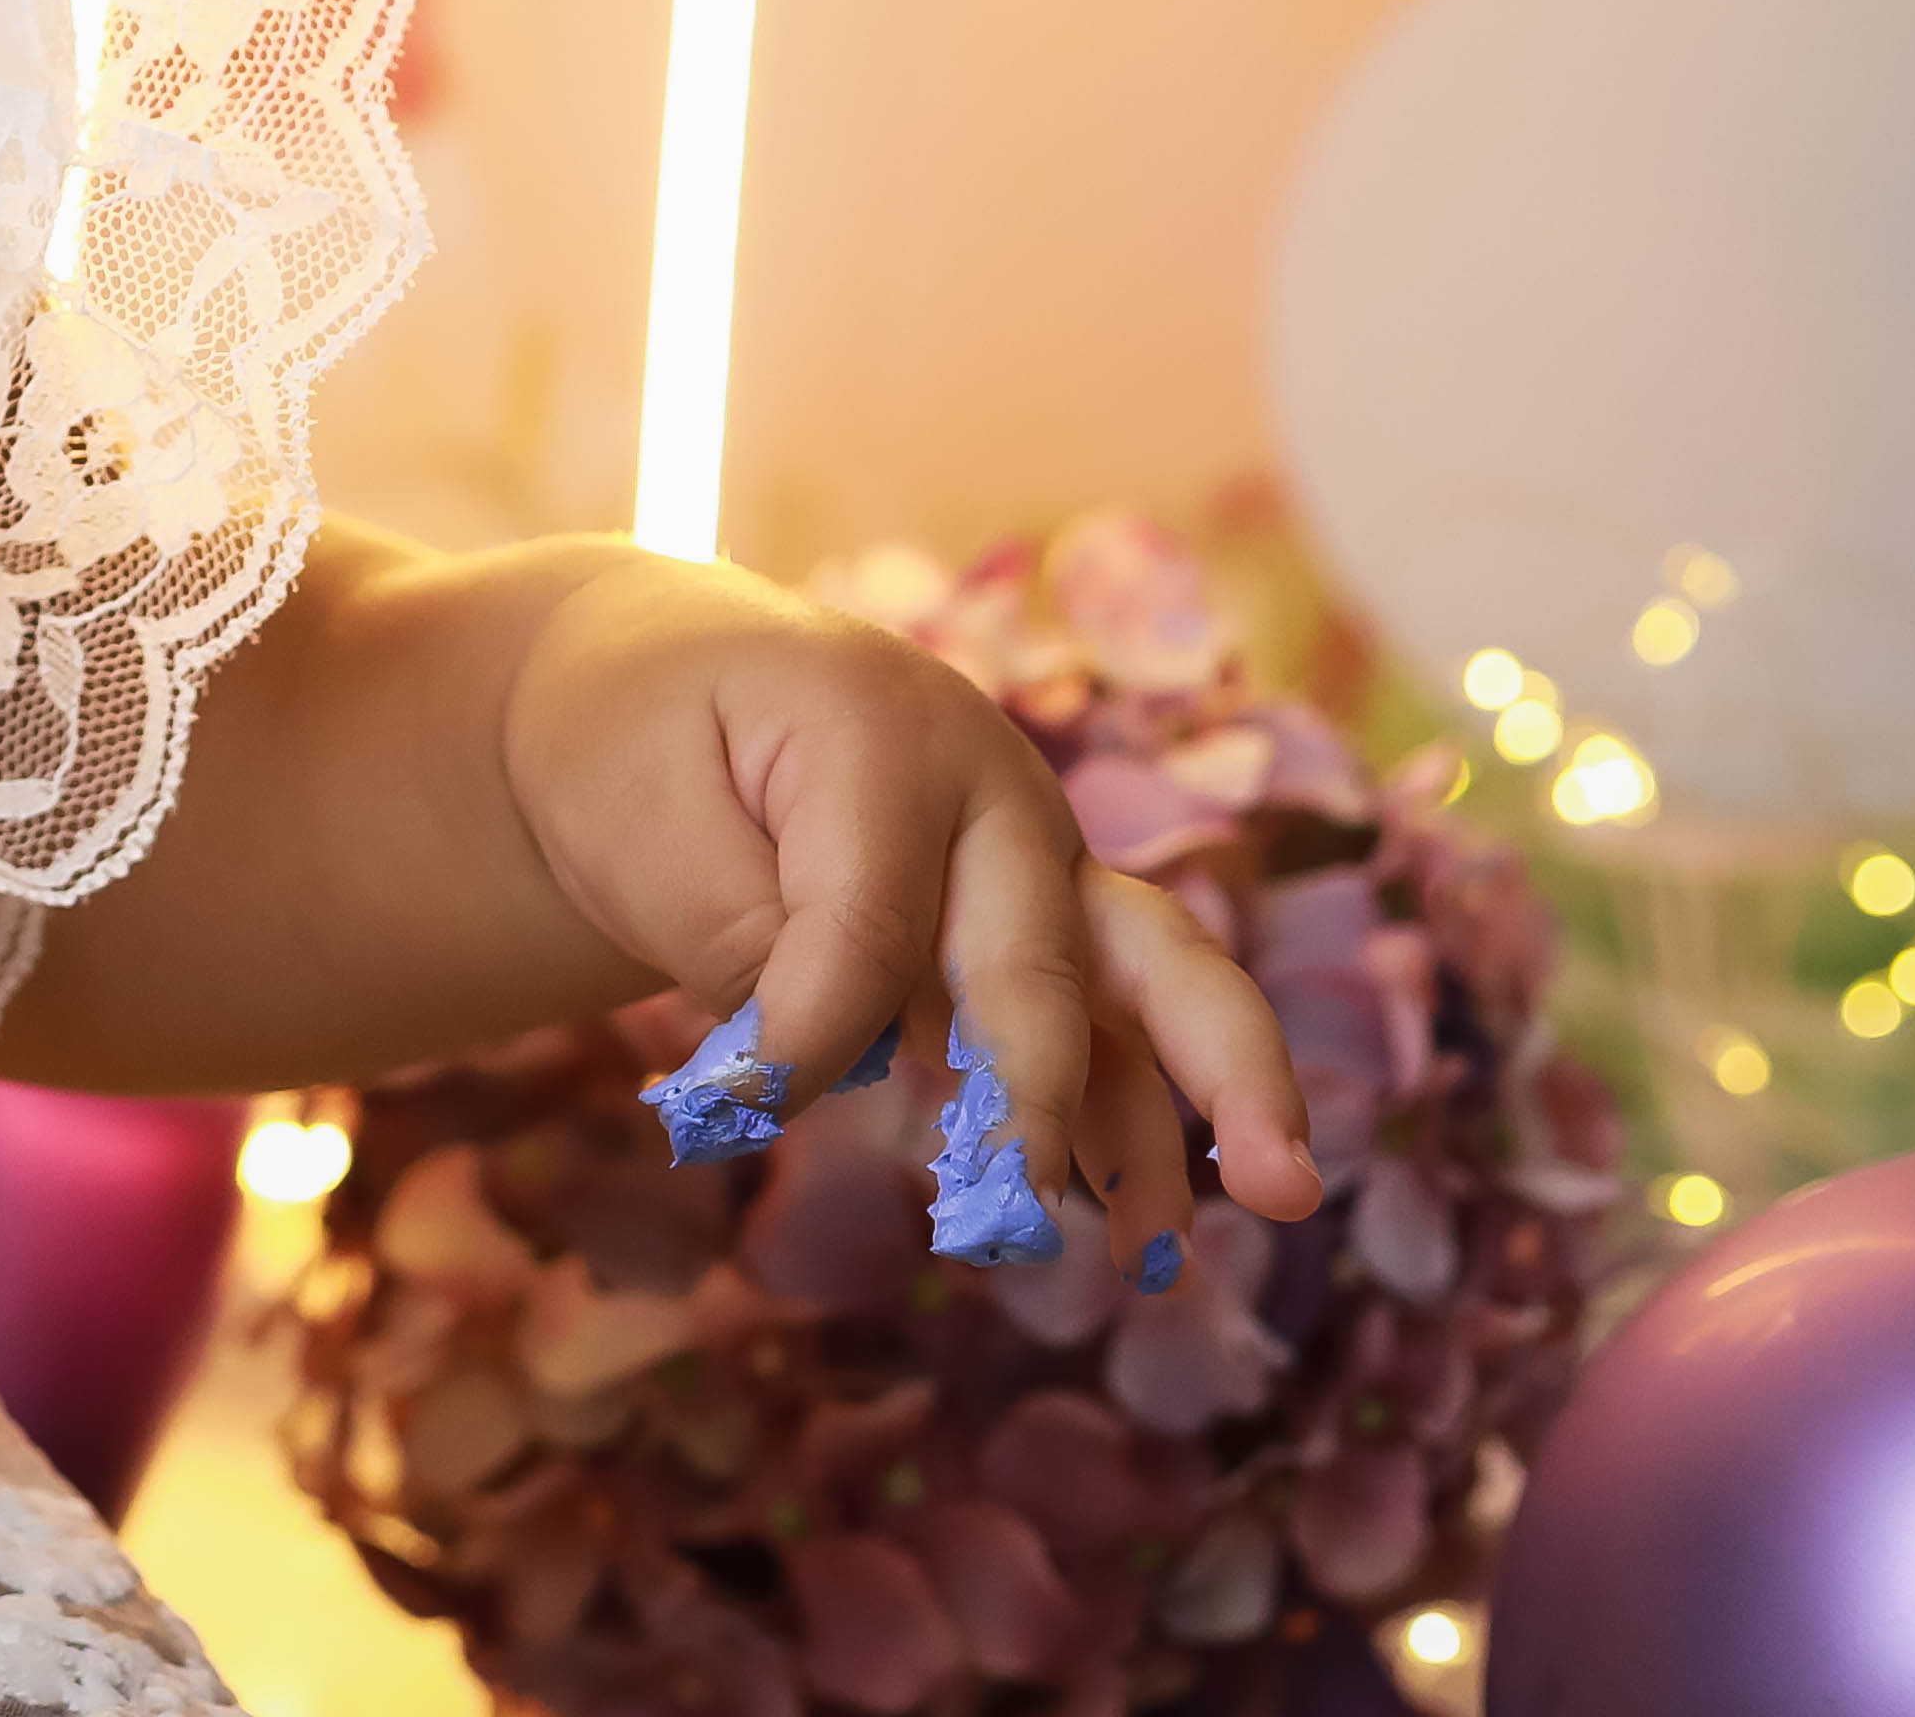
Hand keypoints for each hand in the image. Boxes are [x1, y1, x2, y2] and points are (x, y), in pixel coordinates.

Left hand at [495, 552, 1325, 1243]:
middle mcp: (997, 794)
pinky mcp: (1051, 932)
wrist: (679, 682)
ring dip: (1213, 1093)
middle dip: (1043, 1090)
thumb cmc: (645, 739)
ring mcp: (1040, 864)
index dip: (799, 1039)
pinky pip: (1121, 1030)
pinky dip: (1146, 1126)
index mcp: (888, 734)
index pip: (868, 931)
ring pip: (1154, 977)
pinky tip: (1157, 1231)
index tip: (719, 1110)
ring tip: (1276, 1198)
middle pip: (1051, 951)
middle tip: (1026, 1197)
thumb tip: (827, 1065)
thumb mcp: (638, 813)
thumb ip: (732, 934)